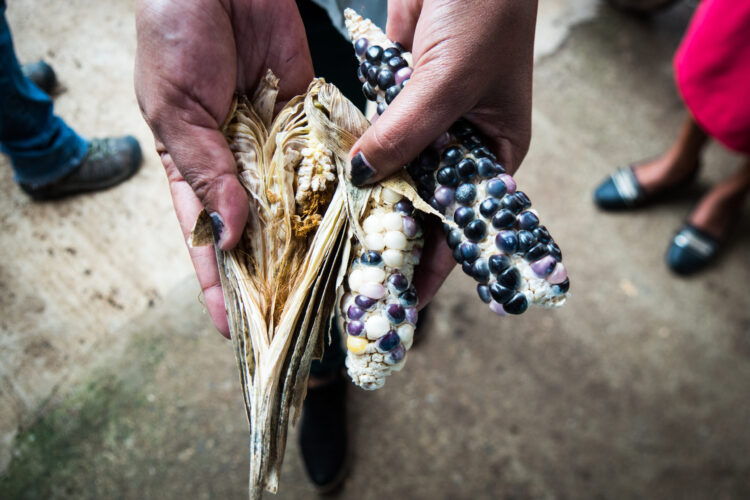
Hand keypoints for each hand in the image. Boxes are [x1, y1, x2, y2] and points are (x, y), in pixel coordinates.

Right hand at [135, 0, 313, 335]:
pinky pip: (325, 163)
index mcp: (194, 166)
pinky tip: (352, 228)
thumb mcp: (174, 104)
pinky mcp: (310, 119)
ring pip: (296, 206)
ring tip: (331, 290)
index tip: (234, 329)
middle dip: (274, 277)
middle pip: (259, 233)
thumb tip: (231, 232)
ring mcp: (276, 145)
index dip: (218, 285)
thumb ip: (205, 168)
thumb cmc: (176, 31)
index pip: (208, 240)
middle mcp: (239, 165)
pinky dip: (338, 192)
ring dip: (311, 245)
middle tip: (296, 322)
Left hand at [350, 0, 537, 307]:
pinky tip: (330, 185)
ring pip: (395, 173)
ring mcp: (425, 122)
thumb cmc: (485, 13)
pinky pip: (375, 137)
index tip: (406, 302)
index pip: (463, 224)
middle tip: (359, 280)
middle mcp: (459, 145)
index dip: (436, 265)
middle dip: (394, 239)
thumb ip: (406, 133)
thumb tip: (363, 177)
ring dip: (370, 201)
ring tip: (338, 246)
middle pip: (424, 205)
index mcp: (493, 153)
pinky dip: (357, 157)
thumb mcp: (449, 81)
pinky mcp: (396, 98)